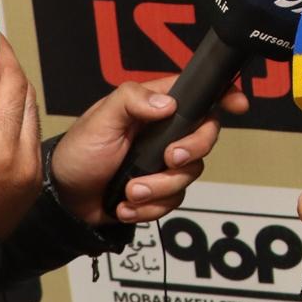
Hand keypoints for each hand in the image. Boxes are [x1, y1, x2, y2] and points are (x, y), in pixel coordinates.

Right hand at [0, 35, 41, 236]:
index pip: (11, 82)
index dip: (1, 53)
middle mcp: (23, 159)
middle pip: (24, 96)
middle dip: (7, 70)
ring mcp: (28, 173)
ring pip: (29, 115)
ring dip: (11, 94)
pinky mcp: (27, 183)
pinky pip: (27, 138)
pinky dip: (13, 118)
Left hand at [51, 76, 240, 225]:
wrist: (65, 198)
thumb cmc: (79, 151)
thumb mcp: (101, 118)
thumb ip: (132, 100)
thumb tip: (167, 103)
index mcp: (155, 106)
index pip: (199, 93)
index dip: (224, 95)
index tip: (237, 105)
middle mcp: (166, 133)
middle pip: (205, 138)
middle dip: (190, 152)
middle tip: (167, 160)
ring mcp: (164, 163)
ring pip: (190, 175)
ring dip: (160, 188)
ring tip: (130, 191)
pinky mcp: (159, 190)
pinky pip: (174, 201)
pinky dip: (149, 208)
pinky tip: (126, 204)